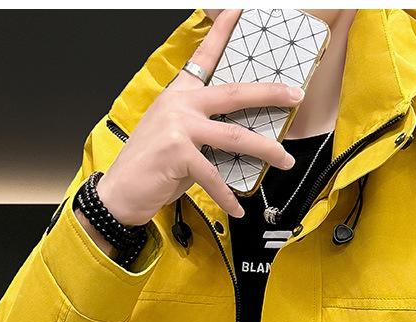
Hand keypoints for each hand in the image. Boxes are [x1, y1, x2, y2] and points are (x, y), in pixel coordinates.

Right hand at [97, 8, 302, 223]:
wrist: (120, 192)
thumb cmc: (149, 168)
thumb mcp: (178, 141)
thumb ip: (204, 134)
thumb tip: (239, 144)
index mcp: (179, 96)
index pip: (204, 57)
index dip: (222, 32)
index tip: (238, 11)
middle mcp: (179, 105)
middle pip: (235, 94)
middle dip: (270, 94)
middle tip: (295, 96)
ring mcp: (178, 127)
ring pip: (235, 137)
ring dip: (266, 150)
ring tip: (285, 160)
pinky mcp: (178, 153)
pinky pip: (215, 176)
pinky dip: (228, 196)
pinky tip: (238, 208)